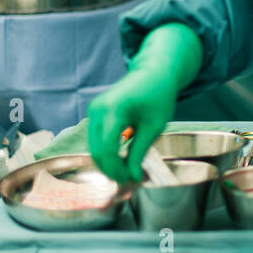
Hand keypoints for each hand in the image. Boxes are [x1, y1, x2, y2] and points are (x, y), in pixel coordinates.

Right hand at [87, 22, 201, 182]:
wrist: (154, 71)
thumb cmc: (159, 96)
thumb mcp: (154, 126)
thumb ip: (140, 151)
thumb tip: (132, 176)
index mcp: (114, 110)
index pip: (108, 149)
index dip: (117, 168)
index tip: (132, 179)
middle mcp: (98, 109)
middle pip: (96, 150)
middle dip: (111, 169)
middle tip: (128, 181)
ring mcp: (94, 109)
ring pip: (93, 146)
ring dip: (107, 162)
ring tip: (126, 172)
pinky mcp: (95, 112)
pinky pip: (96, 138)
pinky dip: (106, 151)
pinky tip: (121, 159)